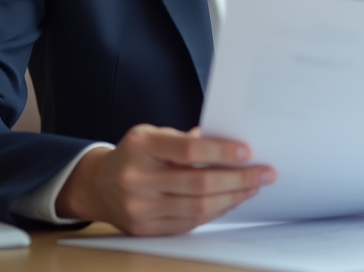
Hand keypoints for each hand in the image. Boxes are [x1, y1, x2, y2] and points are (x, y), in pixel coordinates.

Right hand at [55, 124, 275, 234]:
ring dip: (232, 198)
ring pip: (197, 207)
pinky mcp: (146, 229)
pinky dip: (215, 212)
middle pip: (198, 184)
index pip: (189, 151)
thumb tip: (230, 146)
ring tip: (253, 187)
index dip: (221, 152)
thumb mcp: (153, 135)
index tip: (247, 152)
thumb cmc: (135, 154)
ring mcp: (141, 208)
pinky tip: (231, 200)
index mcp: (142, 147)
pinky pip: (190, 222)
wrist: (98, 186)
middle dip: (238, 179)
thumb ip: (186, 139)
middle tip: (265, 173)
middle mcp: (138, 179)